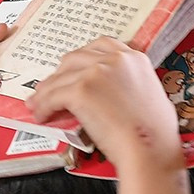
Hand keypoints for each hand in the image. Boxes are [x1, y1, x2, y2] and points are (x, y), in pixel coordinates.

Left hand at [24, 37, 182, 174]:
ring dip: (46, 92)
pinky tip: (43, 116)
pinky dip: (44, 107)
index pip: (101, 46)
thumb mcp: (151, 94)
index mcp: (133, 58)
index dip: (83, 59)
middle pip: (75, 58)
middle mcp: (114, 59)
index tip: (74, 69)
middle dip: (61, 73)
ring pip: (60, 79)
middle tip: (52, 87)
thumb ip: (131, 84)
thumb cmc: (155, 132)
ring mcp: (96, 72)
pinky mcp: (80, 90)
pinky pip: (53, 97)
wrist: (149, 147)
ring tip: (38, 104)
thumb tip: (113, 94)